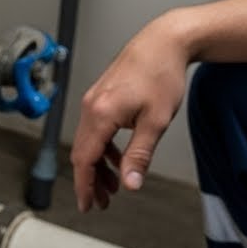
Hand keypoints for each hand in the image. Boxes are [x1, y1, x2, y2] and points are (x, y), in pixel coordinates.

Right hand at [70, 10, 190, 211]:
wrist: (163, 41)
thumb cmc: (161, 74)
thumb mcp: (156, 121)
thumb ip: (139, 155)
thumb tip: (130, 183)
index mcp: (101, 114)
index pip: (84, 159)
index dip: (84, 186)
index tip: (88, 205)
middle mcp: (91, 106)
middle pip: (83, 153)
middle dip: (91, 180)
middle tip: (102, 202)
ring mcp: (94, 99)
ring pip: (89, 142)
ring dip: (99, 166)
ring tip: (114, 185)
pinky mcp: (102, 95)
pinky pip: (96, 129)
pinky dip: (104, 148)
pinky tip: (120, 158)